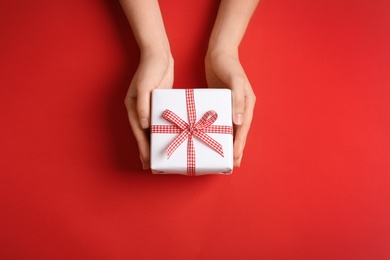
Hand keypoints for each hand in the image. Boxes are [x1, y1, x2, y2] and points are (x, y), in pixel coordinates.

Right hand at [124, 49, 173, 168]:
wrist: (159, 54)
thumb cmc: (151, 68)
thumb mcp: (146, 85)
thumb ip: (143, 104)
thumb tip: (143, 124)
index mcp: (133, 106)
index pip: (138, 132)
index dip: (142, 147)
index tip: (146, 161)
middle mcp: (139, 109)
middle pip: (143, 134)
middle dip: (146, 150)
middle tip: (152, 166)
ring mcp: (148, 106)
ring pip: (150, 130)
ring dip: (154, 143)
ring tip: (159, 158)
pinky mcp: (158, 103)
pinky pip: (159, 122)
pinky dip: (162, 132)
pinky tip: (168, 138)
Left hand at [205, 49, 255, 166]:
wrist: (218, 52)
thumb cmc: (228, 65)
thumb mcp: (234, 80)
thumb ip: (237, 100)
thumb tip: (239, 121)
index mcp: (247, 103)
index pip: (243, 128)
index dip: (239, 143)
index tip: (235, 157)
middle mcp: (240, 107)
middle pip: (239, 132)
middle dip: (236, 148)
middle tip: (232, 165)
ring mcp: (231, 106)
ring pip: (231, 129)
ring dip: (228, 143)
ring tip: (225, 158)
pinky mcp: (220, 103)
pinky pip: (221, 121)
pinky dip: (220, 132)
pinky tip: (215, 139)